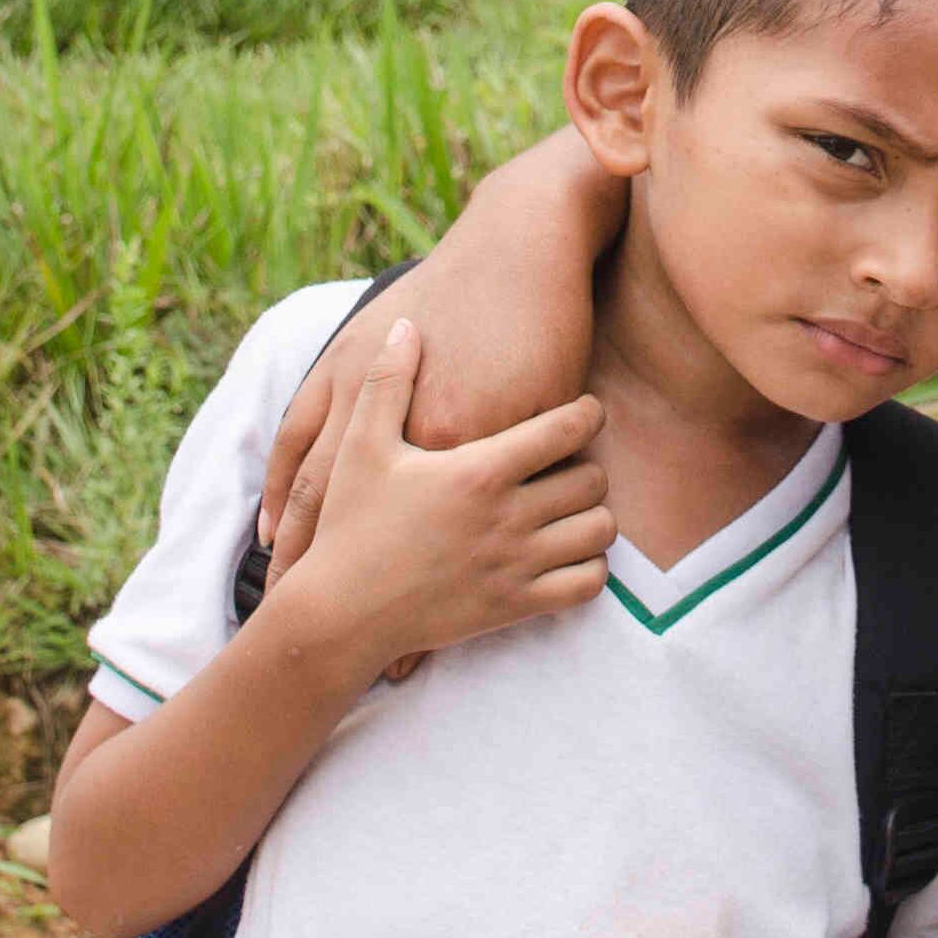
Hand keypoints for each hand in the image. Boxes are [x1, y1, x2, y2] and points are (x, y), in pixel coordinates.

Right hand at [272, 319, 613, 680]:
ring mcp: (515, 565)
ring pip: (598, 531)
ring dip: (593, 514)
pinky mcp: (515, 606)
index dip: (586, 414)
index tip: (583, 410)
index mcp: (477, 470)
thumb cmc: (351, 523)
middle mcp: (506, 517)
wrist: (340, 612)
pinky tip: (566, 550)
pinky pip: (586, 585)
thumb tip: (407, 325)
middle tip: (572, 458)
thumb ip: (388, 382)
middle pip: (592, 478)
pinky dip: (589, 566)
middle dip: (588, 463)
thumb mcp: (362, 445)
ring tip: (573, 503)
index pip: (566, 429)